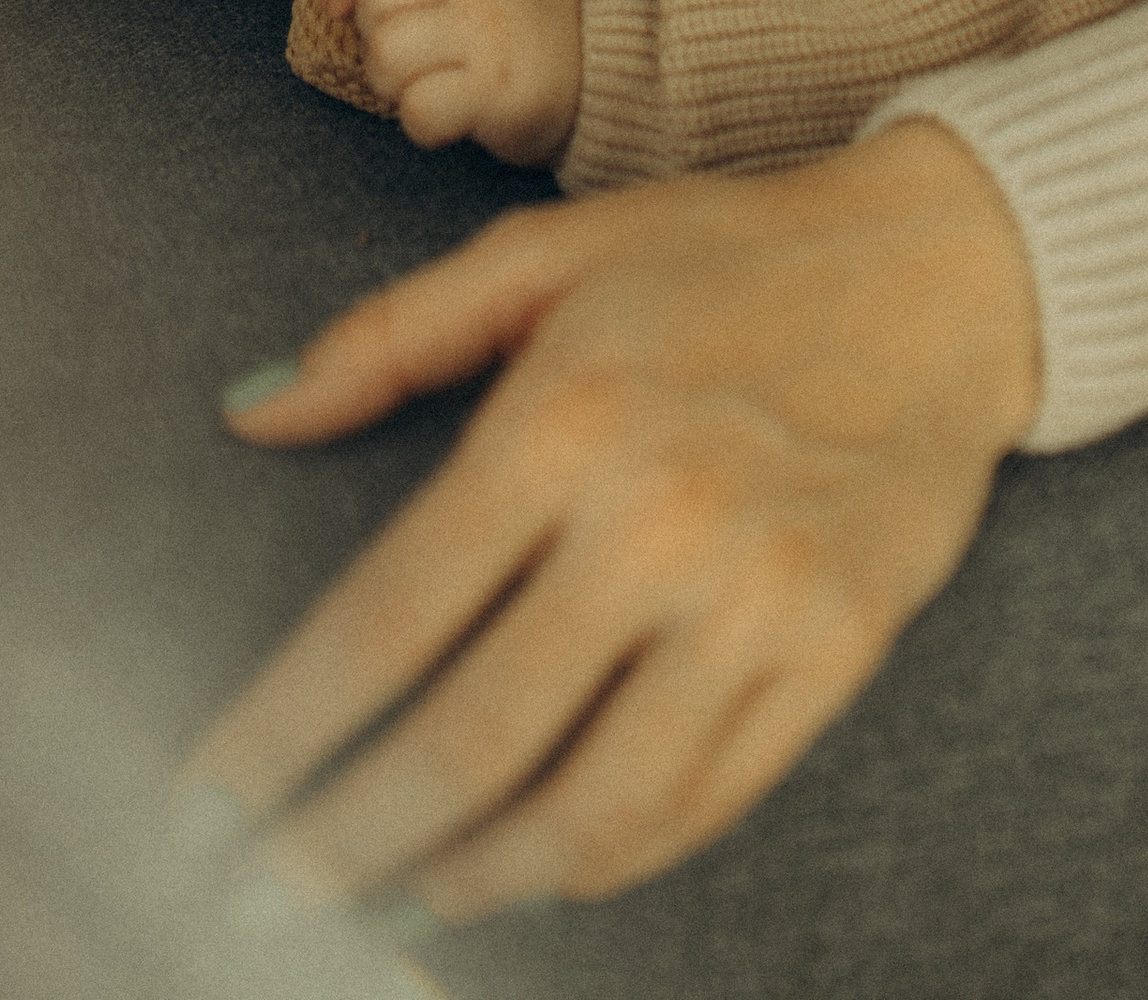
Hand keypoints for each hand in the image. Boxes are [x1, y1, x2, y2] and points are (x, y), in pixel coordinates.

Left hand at [195, 120, 1040, 918]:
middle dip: (346, 836)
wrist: (943, 268)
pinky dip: (604, 860)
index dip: (282, 728)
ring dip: (472, 876)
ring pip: (588, 805)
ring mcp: (757, 599)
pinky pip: (700, 802)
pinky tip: (536, 866)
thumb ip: (386, 337)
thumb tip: (249, 414)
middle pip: (471, 737)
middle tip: (265, 893)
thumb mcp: (543, 254)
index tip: (204, 803)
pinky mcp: (835, 653)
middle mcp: (658, 518)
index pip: (388, 618)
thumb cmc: (723, 254)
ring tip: (397, 893)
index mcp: (564, 414)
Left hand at [327, 0, 580, 164]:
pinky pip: (419, 109)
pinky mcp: (500, 89)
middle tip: (408, 54)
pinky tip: (448, 117)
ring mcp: (489, 29)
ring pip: (386, 53)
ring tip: (426, 85)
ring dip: (391, 84)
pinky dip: (421, 123)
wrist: (612, 62)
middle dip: (372, 34)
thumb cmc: (531, 17)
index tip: (339, 4)